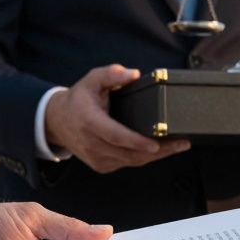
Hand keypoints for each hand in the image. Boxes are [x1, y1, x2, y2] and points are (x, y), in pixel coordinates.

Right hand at [46, 65, 190, 173]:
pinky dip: (143, 158)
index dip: (137, 142)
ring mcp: (96, 158)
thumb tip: (132, 74)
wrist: (57, 121)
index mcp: (90, 122)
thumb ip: (112, 74)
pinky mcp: (102, 166)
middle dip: (159, 151)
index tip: (156, 144)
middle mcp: (92, 143)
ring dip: (155, 156)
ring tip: (177, 146)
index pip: (116, 136)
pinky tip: (160, 150)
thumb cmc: (79, 99)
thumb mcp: (92, 80)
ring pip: (131, 162)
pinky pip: (127, 164)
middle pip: (129, 154)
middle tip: (182, 143)